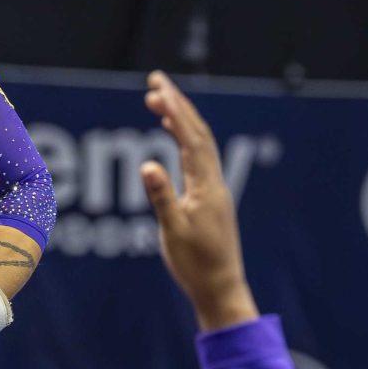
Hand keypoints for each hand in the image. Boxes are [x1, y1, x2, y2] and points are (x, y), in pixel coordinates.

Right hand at [140, 72, 255, 330]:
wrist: (220, 287)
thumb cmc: (195, 263)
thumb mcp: (172, 231)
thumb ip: (161, 196)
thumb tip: (147, 165)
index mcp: (206, 186)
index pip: (190, 138)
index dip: (175, 110)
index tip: (157, 88)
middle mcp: (214, 182)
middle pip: (197, 133)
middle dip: (178, 105)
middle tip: (156, 81)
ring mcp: (214, 189)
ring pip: (199, 144)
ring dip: (181, 120)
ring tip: (158, 102)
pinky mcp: (210, 198)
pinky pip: (198, 159)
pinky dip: (184, 140)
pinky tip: (173, 136)